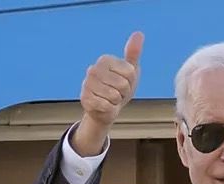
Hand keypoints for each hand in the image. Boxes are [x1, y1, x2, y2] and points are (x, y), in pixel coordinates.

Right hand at [73, 31, 142, 155]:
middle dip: (124, 93)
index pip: (130, 72)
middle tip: (117, 93)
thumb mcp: (130, 71)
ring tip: (111, 99)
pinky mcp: (85, 99)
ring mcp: (87, 84)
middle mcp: (93, 69)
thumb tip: (139, 33)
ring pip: (114, 95)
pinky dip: (109, 108)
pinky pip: (106, 105)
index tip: (124, 83)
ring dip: (116, 101)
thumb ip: (133, 53)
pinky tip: (104, 106)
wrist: (106, 109)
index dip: (131, 82)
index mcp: (105, 60)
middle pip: (123, 84)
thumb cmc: (119, 88)